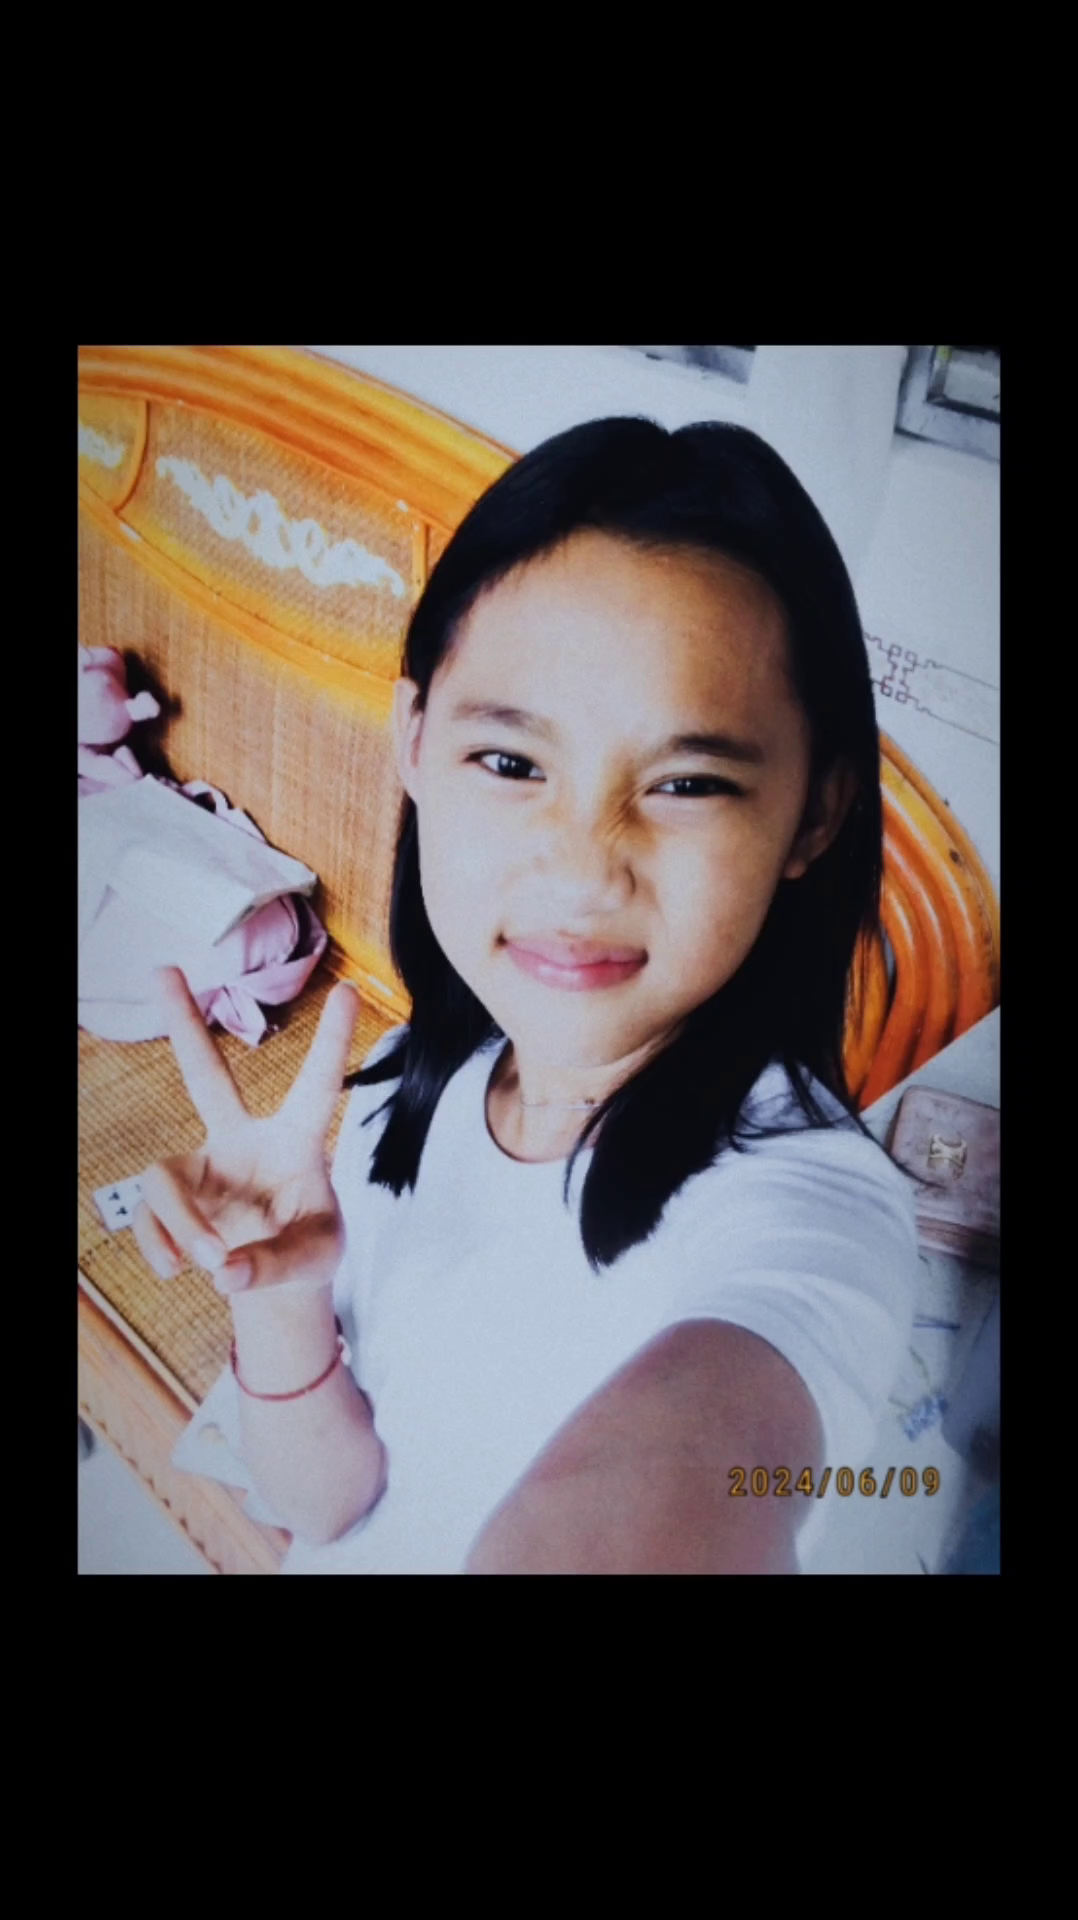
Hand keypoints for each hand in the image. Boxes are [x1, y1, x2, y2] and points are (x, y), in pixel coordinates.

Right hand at [133, 967, 359, 1297]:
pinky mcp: (177, 1195)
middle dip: (182, 1024)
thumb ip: (275, 1264)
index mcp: (296, 1142)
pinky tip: (176, 1268)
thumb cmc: (309, 1253)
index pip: (316, 1087)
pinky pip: (149, 1213)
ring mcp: (204, 1165)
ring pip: (164, 1177)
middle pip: (206, 1075)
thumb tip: (223, 1269)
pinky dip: (160, 1243)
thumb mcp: (314, 1260)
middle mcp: (243, 1140)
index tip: (350, 990)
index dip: (331, 1041)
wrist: (277, 1281)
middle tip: (162, 968)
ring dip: (180, 1222)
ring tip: (211, 1261)